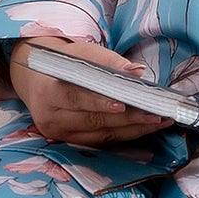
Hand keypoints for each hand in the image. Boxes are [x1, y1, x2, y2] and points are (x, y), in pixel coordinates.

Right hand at [7, 33, 172, 148]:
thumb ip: (109, 63)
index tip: (124, 104)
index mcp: (48, 92)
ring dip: (133, 129)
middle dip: (128, 118)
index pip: (75, 98)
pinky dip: (126, 135)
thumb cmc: (65, 65)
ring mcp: (60, 135)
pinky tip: (145, 128)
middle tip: (155, 113)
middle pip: (93, 120)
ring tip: (158, 121)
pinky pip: (103, 142)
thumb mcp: (83, 54)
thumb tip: (136, 72)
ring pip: (101, 135)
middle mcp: (51, 118)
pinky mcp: (71, 143)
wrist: (40, 82)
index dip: (99, 102)